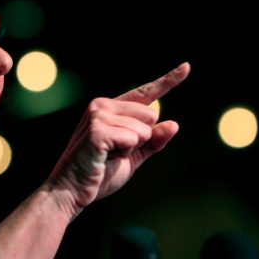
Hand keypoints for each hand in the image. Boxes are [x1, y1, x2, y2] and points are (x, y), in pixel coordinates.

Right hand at [43, 62, 190, 217]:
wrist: (71, 191)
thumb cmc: (99, 174)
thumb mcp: (133, 156)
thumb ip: (153, 141)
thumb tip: (173, 124)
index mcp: (110, 108)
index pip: (145, 93)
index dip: (168, 80)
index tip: (187, 66)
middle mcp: (102, 105)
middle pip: (151, 115)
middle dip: (142, 139)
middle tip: (114, 153)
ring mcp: (98, 115)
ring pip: (144, 129)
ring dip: (132, 148)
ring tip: (107, 156)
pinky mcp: (97, 130)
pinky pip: (133, 138)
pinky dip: (125, 152)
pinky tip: (105, 157)